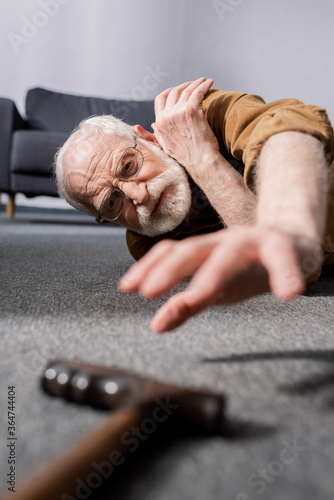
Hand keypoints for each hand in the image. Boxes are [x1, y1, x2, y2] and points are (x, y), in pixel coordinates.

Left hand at [119, 227, 321, 332]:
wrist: (292, 244)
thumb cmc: (247, 270)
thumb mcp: (215, 289)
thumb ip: (188, 305)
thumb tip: (156, 325)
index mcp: (205, 251)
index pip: (171, 253)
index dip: (148, 267)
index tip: (126, 288)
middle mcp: (224, 242)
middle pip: (193, 250)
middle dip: (170, 269)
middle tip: (148, 291)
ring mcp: (253, 242)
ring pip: (230, 253)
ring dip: (214, 274)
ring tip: (199, 297)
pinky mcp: (284, 248)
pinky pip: (283, 259)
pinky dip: (286, 274)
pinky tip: (288, 293)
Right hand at [151, 78, 219, 178]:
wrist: (200, 162)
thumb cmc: (186, 156)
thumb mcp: (165, 146)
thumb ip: (154, 135)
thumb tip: (142, 127)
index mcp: (160, 122)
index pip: (160, 98)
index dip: (170, 91)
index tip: (179, 89)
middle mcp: (167, 116)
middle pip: (174, 92)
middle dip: (184, 85)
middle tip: (194, 84)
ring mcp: (179, 112)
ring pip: (187, 90)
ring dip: (196, 83)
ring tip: (203, 81)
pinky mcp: (192, 111)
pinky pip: (198, 92)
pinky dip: (204, 85)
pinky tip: (209, 83)